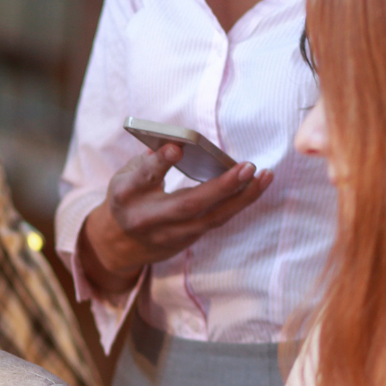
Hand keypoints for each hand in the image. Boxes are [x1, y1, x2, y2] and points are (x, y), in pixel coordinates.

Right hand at [81, 145, 273, 292]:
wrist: (121, 243)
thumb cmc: (128, 197)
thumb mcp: (126, 175)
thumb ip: (149, 160)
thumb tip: (179, 142)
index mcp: (126, 193)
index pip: (144, 177)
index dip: (161, 163)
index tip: (179, 147)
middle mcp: (147, 217)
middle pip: (188, 204)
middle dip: (221, 186)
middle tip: (247, 166)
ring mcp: (169, 233)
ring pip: (211, 218)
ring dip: (242, 198)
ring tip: (264, 176)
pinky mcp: (185, 240)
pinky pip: (216, 220)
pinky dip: (238, 204)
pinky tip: (255, 187)